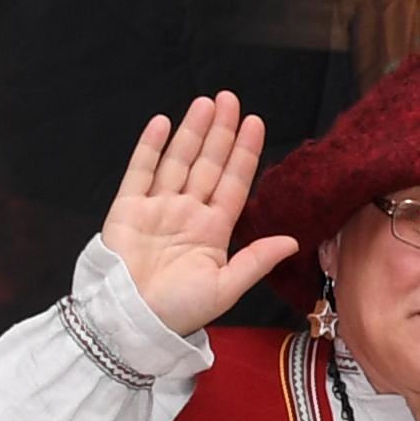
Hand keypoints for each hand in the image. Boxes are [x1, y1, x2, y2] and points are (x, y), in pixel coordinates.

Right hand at [105, 93, 302, 336]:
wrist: (132, 321)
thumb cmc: (178, 311)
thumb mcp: (226, 287)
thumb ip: (256, 260)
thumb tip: (291, 241)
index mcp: (213, 231)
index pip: (234, 184)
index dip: (244, 154)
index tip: (255, 124)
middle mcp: (187, 213)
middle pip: (208, 164)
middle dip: (221, 132)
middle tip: (231, 99)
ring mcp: (158, 208)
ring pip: (178, 161)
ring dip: (193, 132)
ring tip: (206, 103)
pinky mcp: (128, 208)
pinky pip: (141, 171)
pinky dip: (150, 147)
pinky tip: (163, 123)